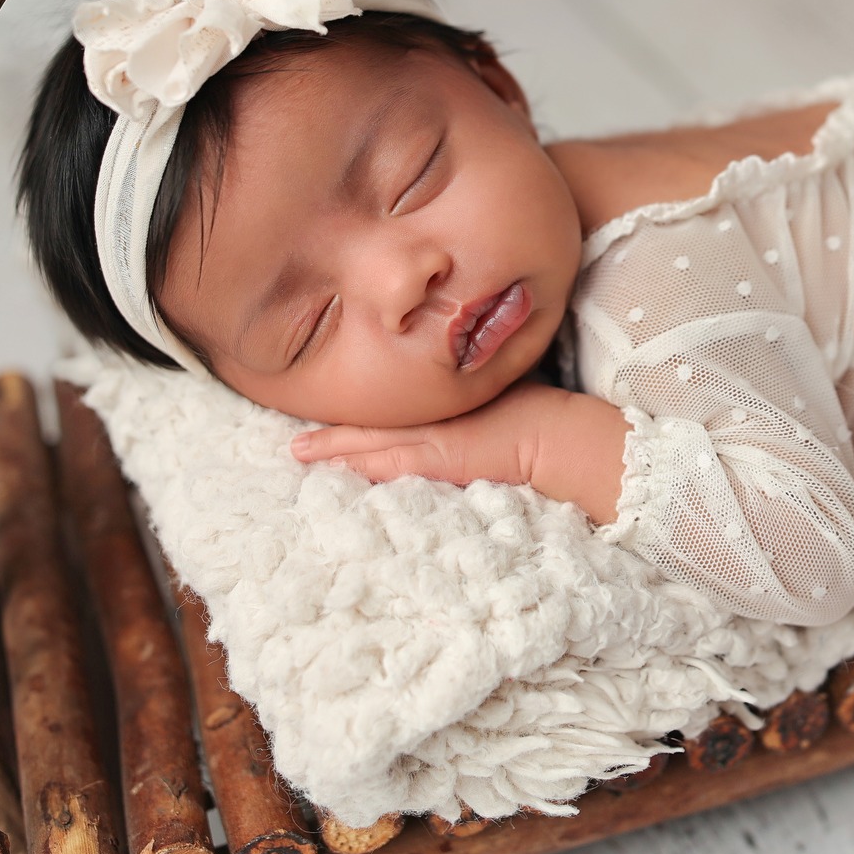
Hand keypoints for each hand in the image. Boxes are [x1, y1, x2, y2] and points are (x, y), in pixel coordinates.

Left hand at [290, 382, 629, 522]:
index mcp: (444, 399)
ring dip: (333, 446)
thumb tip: (462, 387)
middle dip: (333, 427)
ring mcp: (432, 435)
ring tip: (299, 450)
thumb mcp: (499, 396)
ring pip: (370, 439)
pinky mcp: (437, 456)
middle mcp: (432, 413)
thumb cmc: (538, 412)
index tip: (331, 405)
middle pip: (371, 420)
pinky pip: (386, 461)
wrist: (557, 433)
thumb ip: (473, 394)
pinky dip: (357, 462)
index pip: (392, 403)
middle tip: (296, 437)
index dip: (359, 408)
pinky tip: (331, 466)